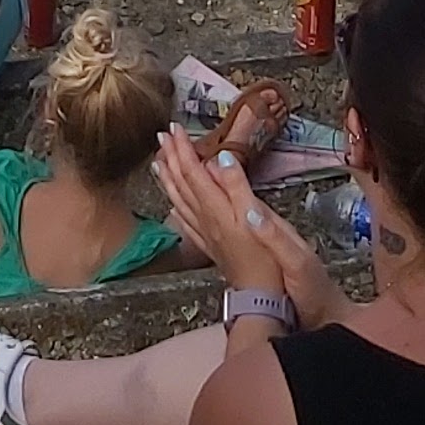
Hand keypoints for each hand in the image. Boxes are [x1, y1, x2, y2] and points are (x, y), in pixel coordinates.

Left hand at [156, 128, 339, 326]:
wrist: (261, 296)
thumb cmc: (265, 258)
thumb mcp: (256, 216)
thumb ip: (237, 185)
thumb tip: (221, 157)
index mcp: (215, 208)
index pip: (193, 172)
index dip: (182, 149)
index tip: (174, 128)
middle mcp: (204, 218)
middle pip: (181, 182)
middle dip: (171, 156)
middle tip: (163, 135)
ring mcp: (204, 232)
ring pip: (178, 198)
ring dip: (168, 176)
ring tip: (159, 159)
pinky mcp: (209, 244)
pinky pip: (183, 218)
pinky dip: (175, 202)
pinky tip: (172, 200)